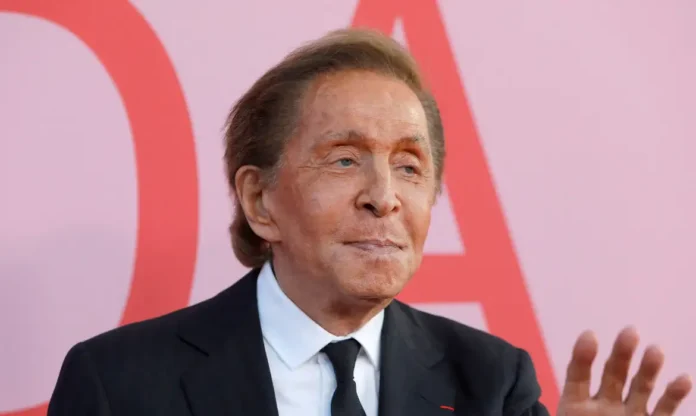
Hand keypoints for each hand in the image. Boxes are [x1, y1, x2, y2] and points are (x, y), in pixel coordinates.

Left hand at [558, 327, 691, 414]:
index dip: (583, 356)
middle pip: (612, 375)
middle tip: (630, 332)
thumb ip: (568, 412)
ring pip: (640, 388)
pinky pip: (664, 411)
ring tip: (655, 350)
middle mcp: (604, 406)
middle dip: (621, 354)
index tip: (590, 336)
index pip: (578, 376)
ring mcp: (629, 415)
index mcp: (576, 406)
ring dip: (648, 369)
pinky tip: (683, 379)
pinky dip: (674, 395)